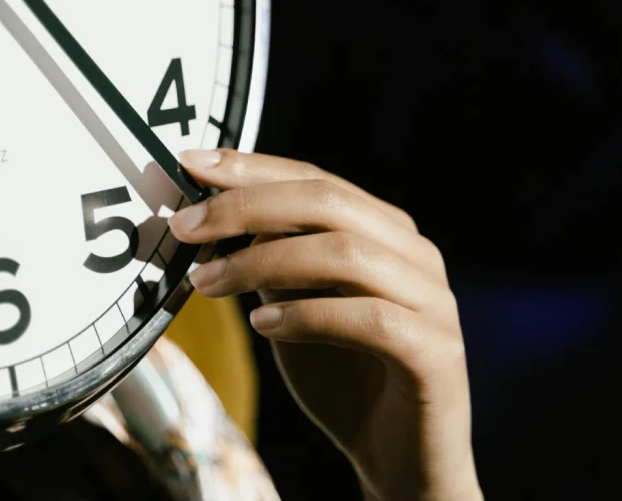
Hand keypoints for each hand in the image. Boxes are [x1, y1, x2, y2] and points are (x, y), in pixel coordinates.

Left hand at [168, 149, 482, 500]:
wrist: (398, 457)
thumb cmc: (342, 377)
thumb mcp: (293, 309)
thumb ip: (271, 263)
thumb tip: (215, 220)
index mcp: (384, 231)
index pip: (314, 179)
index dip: (251, 167)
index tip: (189, 164)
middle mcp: (414, 253)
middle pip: (327, 202)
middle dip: (246, 207)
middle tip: (184, 226)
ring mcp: (432, 300)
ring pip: (344, 253)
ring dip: (262, 262)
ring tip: (207, 284)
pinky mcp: (436, 352)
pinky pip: (368, 318)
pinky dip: (307, 315)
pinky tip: (262, 326)